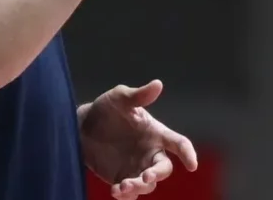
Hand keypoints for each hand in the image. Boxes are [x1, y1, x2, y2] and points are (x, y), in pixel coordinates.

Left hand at [79, 80, 198, 199]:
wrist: (81, 127)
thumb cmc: (106, 108)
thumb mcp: (120, 98)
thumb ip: (138, 95)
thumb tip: (158, 84)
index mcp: (156, 133)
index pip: (178, 143)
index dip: (187, 153)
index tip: (191, 165)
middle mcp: (150, 152)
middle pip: (163, 169)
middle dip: (157, 175)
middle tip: (145, 177)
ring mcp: (137, 168)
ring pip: (148, 185)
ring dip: (138, 187)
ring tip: (121, 186)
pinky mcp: (122, 179)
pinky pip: (130, 194)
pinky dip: (125, 195)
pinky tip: (115, 190)